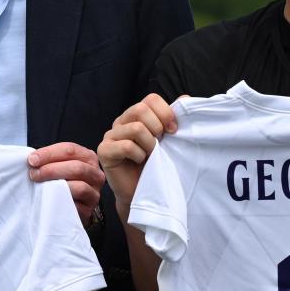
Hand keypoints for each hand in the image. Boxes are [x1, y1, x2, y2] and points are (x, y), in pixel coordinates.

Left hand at [27, 142, 105, 225]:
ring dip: (57, 185)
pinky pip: (75, 205)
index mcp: (88, 157)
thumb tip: (32, 159)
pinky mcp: (88, 210)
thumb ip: (49, 159)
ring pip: (80, 187)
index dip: (49, 153)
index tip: (32, 160)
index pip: (70, 150)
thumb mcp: (58, 164)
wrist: (66, 205)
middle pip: (77, 167)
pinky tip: (49, 199)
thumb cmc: (61, 180)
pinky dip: (61, 201)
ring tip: (40, 185)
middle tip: (34, 174)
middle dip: (51, 169)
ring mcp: (94, 193)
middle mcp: (95, 174)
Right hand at [97, 93, 176, 219]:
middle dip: (157, 128)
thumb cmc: (156, 165)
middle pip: (141, 109)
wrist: (144, 192)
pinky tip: (139, 162)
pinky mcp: (104, 151)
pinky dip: (138, 155)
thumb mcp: (168, 140)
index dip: (166, 113)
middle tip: (160, 144)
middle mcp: (121, 122)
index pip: (151, 99)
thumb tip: (185, 98)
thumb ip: (172, 118)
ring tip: (150, 155)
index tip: (173, 130)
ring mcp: (110, 135)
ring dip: (149, 145)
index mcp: (136, 116)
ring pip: (136, 128)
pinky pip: (126, 146)